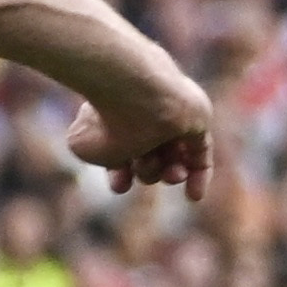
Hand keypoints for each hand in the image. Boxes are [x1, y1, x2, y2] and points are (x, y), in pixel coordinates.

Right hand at [70, 76, 216, 201]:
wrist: (134, 89)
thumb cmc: (105, 119)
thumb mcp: (86, 147)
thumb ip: (102, 159)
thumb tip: (117, 162)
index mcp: (114, 116)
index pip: (120, 150)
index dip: (119, 174)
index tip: (119, 186)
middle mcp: (142, 116)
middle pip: (148, 155)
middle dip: (146, 172)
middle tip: (141, 171)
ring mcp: (169, 117)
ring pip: (173, 156)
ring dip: (170, 174)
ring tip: (170, 175)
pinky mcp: (195, 119)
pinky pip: (199, 152)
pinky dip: (198, 174)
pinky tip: (194, 197)